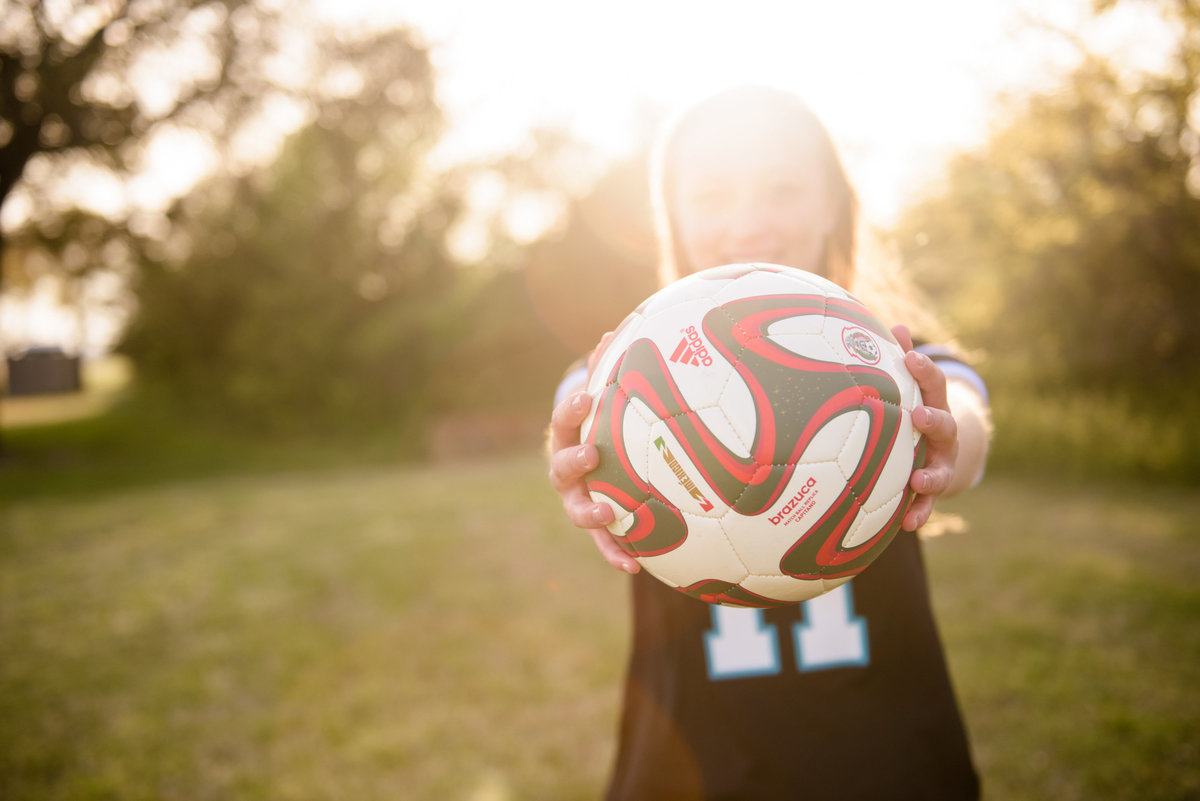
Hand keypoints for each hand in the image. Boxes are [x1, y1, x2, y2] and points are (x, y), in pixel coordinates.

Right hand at [547, 335, 639, 573]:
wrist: (592, 465)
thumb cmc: (604, 426)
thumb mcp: (603, 401)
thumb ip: (607, 370)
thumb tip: (614, 330)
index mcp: (568, 437)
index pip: (563, 420)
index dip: (572, 408)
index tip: (588, 394)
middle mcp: (566, 472)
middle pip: (561, 468)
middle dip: (573, 461)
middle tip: (591, 454)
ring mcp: (578, 501)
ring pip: (576, 510)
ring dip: (589, 512)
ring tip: (608, 513)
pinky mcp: (596, 527)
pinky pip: (604, 544)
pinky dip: (615, 554)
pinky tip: (634, 567)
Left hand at [892, 324, 958, 531]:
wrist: (939, 453)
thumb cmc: (913, 413)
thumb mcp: (910, 389)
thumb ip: (899, 359)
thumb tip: (894, 325)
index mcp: (932, 403)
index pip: (933, 382)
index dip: (924, 369)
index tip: (910, 358)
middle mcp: (942, 433)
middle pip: (944, 423)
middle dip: (933, 419)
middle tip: (919, 415)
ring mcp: (942, 461)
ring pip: (941, 468)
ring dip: (931, 474)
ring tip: (918, 479)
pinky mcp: (934, 489)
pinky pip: (928, 503)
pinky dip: (920, 512)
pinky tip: (907, 523)